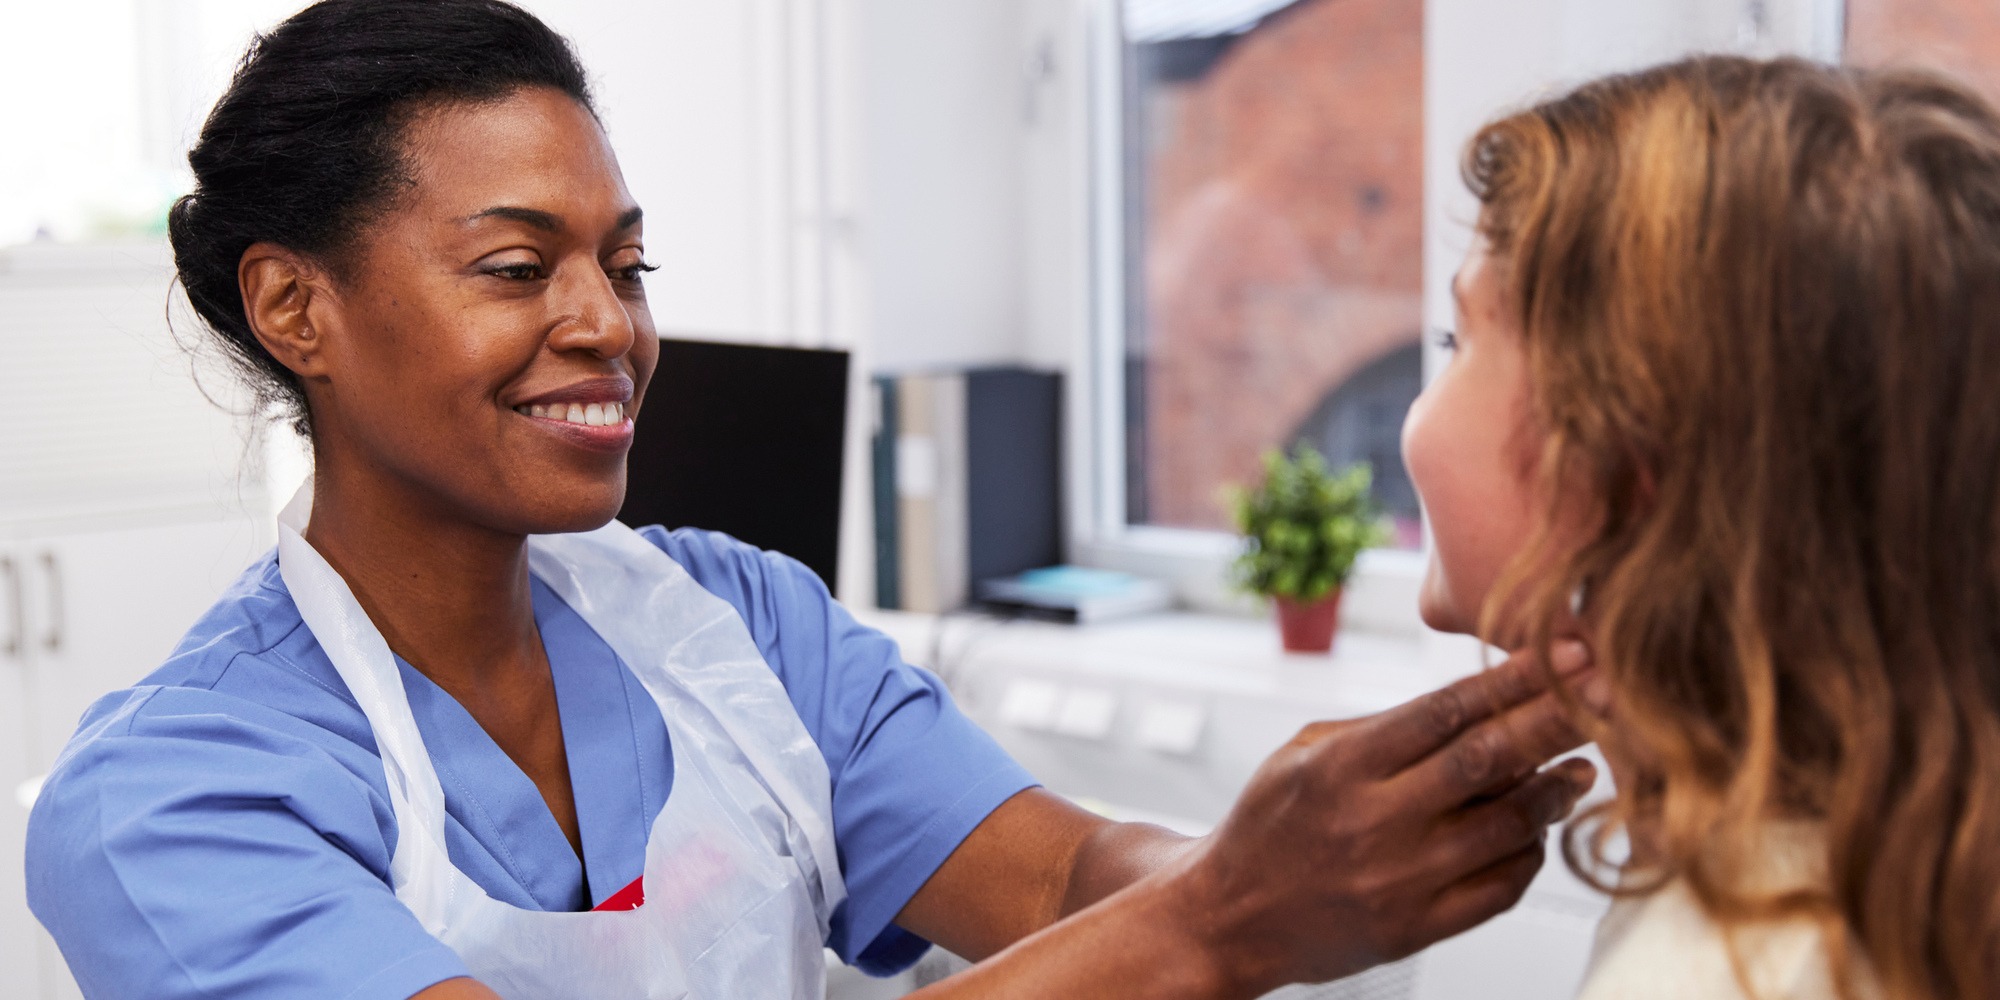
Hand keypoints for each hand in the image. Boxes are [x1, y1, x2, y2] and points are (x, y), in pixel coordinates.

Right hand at [1173, 641, 1598, 993]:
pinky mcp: (1414, 928)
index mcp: (1341, 765)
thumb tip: (1477, 703)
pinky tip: (1537, 830)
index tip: (1565, 654)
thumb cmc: (1269, 825)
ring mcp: (1397, 879)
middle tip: (1606, 692)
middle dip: (1557, 719)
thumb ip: (1384, 729)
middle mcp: (1372, 820)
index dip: (1515, 678)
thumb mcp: (1305, 753)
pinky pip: (1498, 888)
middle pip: (1488, 760)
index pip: (1446, 709)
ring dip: (1554, 791)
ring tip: (1582, 766)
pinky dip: (1529, 854)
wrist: (1229, 916)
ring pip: (1506, 826)